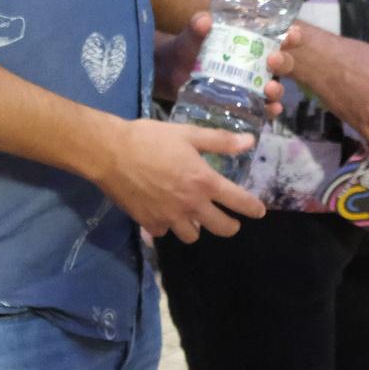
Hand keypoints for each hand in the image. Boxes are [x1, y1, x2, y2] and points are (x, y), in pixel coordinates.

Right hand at [92, 118, 265, 241]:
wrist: (109, 152)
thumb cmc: (149, 139)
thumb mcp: (187, 134)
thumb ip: (219, 141)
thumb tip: (250, 141)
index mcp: (204, 182)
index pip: (239, 201)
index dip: (253, 208)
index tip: (258, 211)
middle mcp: (191, 204)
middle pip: (222, 228)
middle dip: (230, 226)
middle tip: (228, 220)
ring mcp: (169, 217)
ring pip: (193, 235)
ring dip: (196, 227)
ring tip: (192, 216)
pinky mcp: (148, 222)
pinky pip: (164, 232)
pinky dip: (166, 226)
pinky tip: (163, 215)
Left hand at [153, 14, 300, 113]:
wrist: (169, 74)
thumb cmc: (186, 49)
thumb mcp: (191, 37)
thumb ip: (197, 28)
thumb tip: (204, 20)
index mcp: (249, 43)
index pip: (277, 37)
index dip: (290, 36)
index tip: (291, 34)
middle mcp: (256, 64)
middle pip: (282, 63)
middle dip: (283, 61)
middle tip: (272, 59)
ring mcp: (251, 86)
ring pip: (275, 88)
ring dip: (277, 89)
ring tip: (268, 89)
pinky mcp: (243, 104)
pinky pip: (262, 109)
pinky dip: (269, 110)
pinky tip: (270, 110)